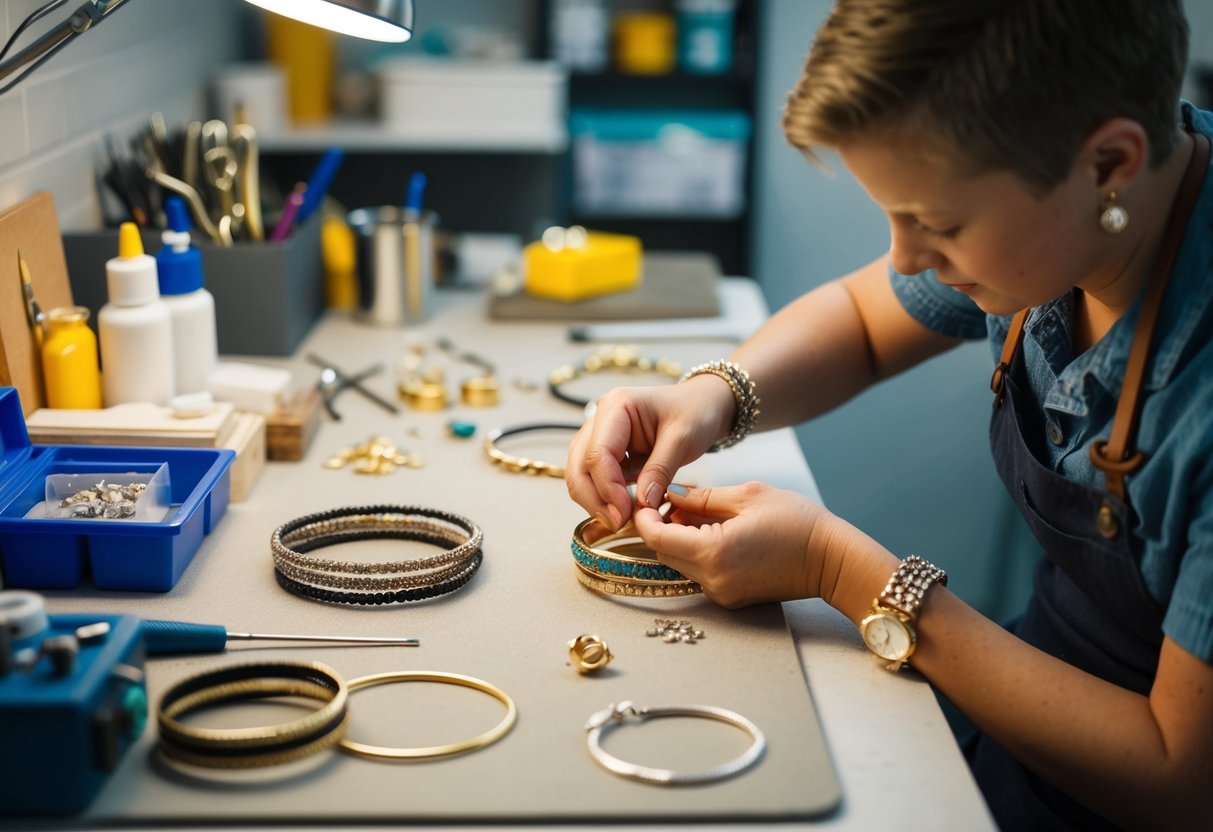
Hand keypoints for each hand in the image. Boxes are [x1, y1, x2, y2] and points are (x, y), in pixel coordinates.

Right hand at [565, 377, 734, 530]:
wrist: (703, 404)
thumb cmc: (695, 412)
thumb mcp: (684, 438)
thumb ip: (660, 470)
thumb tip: (642, 504)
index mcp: (616, 406)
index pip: (598, 454)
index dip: (608, 488)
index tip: (625, 514)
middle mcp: (600, 419)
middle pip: (579, 467)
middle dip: (595, 500)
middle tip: (619, 523)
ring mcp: (599, 436)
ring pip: (580, 476)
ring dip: (596, 501)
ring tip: (622, 520)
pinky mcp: (606, 453)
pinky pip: (594, 479)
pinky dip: (604, 498)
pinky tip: (624, 510)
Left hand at [631, 481, 835, 608]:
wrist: (833, 560)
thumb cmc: (798, 523)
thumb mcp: (748, 495)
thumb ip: (702, 497)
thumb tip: (671, 494)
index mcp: (714, 552)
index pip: (656, 538)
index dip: (645, 516)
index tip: (648, 497)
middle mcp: (712, 579)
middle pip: (663, 553)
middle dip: (662, 526)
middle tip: (678, 501)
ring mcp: (721, 593)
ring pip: (679, 563)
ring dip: (679, 539)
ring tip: (702, 514)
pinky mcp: (730, 598)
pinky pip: (699, 573)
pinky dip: (697, 551)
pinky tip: (716, 532)